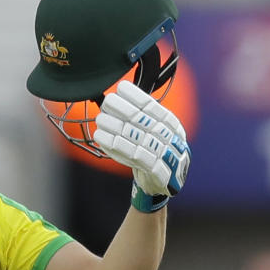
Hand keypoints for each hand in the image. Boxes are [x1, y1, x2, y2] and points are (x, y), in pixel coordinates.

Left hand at [93, 81, 190, 211]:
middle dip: (116, 107)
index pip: (149, 103)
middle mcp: (167, 135)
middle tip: (105, 105)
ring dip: (110, 124)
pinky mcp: (153, 168)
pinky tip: (100, 136)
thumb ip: (142, 112)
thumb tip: (120, 92)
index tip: (118, 90)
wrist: (169, 178)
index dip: (132, 94)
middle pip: (136, 116)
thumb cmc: (157, 147)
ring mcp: (161, 152)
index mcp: (169, 122)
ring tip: (101, 121)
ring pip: (130, 133)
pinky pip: (130, 153)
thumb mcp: (157, 126)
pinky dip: (112, 143)